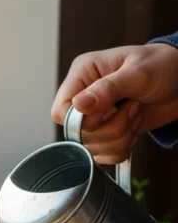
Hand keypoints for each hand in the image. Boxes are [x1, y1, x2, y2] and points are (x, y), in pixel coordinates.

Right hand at [52, 44, 177, 162]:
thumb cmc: (162, 66)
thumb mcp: (137, 73)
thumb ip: (107, 89)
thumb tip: (78, 104)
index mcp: (83, 75)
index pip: (61, 111)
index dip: (81, 121)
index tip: (108, 110)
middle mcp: (84, 97)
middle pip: (78, 135)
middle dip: (111, 128)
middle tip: (132, 107)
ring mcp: (95, 118)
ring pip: (92, 148)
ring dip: (120, 137)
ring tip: (135, 114)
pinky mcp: (106, 134)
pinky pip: (104, 156)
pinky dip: (122, 148)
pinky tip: (133, 127)